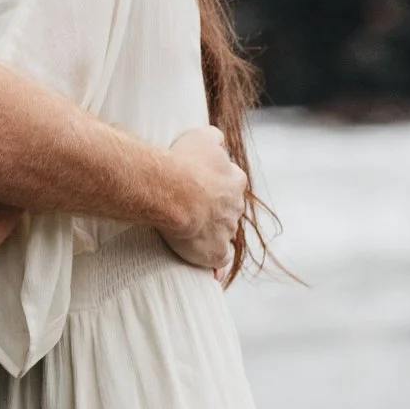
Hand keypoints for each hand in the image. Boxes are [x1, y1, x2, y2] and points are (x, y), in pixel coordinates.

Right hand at [163, 126, 243, 273]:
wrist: (174, 192)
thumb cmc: (183, 162)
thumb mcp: (200, 136)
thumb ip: (214, 137)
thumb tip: (219, 139)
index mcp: (234, 180)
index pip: (231, 184)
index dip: (215, 187)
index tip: (199, 188)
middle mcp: (235, 206)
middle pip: (228, 211)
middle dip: (215, 212)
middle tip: (191, 211)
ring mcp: (227, 230)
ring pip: (224, 234)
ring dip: (212, 235)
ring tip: (191, 237)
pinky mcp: (215, 251)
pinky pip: (219, 261)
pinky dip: (215, 266)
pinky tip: (210, 272)